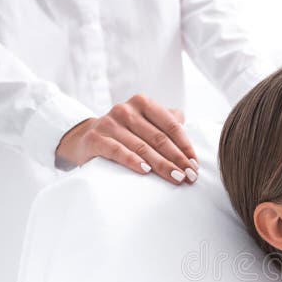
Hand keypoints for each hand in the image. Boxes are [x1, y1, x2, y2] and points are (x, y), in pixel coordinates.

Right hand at [55, 94, 199, 184]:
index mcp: (142, 103)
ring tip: (177, 178)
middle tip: (191, 176)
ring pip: (142, 147)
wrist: (85, 138)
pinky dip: (133, 161)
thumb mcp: (144, 122)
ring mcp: (110, 123)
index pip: (170, 125)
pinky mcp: (96, 138)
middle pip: (158, 138)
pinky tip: (146, 172)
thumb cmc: (124, 132)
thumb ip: (165, 120)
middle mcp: (126, 110)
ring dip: (162, 165)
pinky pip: (118, 151)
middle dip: (178, 159)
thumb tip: (184, 120)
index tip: (195, 164)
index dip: (185, 146)